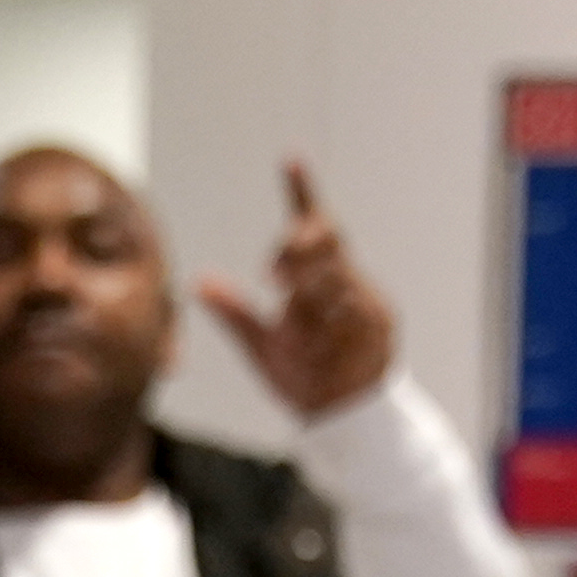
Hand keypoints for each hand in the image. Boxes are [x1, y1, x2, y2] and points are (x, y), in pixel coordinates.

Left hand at [195, 158, 399, 420]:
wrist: (342, 418)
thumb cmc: (304, 376)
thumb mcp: (262, 345)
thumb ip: (234, 313)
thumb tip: (197, 283)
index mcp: (321, 278)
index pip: (314, 228)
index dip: (302, 193)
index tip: (289, 159)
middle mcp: (346, 282)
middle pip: (325, 243)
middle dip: (298, 249)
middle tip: (271, 272)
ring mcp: (365, 302)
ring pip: (334, 276)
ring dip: (307, 289)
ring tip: (286, 302)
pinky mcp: (379, 326)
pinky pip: (350, 311)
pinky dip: (326, 320)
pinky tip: (312, 334)